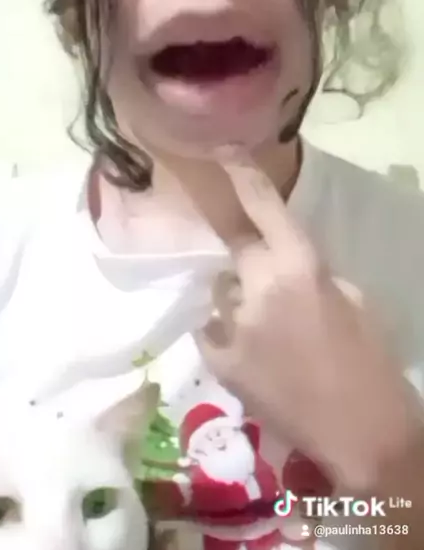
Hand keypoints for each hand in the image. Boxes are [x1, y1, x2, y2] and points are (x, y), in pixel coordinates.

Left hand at [195, 151, 423, 493]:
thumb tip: (279, 262)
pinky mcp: (218, 358)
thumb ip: (308, 271)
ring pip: (224, 290)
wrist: (361, 432)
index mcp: (300, 265)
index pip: (262, 205)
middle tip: (268, 275)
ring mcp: (234, 323)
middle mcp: (259, 285)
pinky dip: (228, 332)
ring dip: (241, 298)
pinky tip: (256, 355)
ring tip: (271, 333)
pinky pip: (212, 327)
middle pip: (237, 247)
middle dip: (250, 254)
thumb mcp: (352, 298)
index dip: (241, 173)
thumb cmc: (370, 360)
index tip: (221, 149)